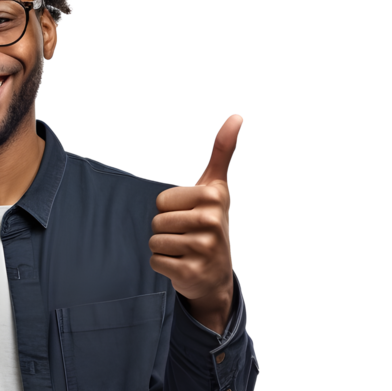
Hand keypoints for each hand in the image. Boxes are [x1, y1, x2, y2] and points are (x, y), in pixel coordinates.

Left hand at [149, 113, 243, 331]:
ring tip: (184, 250)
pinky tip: (182, 265)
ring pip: (154, 241)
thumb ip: (222, 151)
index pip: (162, 200)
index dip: (171, 209)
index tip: (191, 216)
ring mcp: (203, 248)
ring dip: (164, 248)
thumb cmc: (211, 224)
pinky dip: (164, 266)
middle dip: (167, 230)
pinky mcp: (190, 272)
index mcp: (214, 197)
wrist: (217, 275)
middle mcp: (212, 221)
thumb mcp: (216, 187)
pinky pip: (156, 261)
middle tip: (187, 236)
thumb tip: (236, 115)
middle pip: (157, 221)